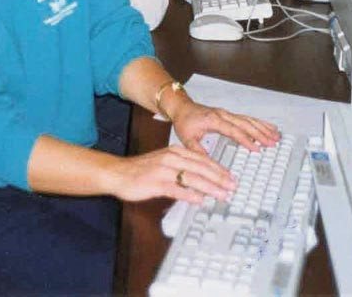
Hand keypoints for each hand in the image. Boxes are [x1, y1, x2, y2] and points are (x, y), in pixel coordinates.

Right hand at [107, 143, 237, 205]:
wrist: (118, 172)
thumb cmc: (141, 170)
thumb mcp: (164, 163)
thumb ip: (182, 169)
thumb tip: (201, 181)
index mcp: (175, 151)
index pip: (202, 159)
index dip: (218, 169)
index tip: (231, 177)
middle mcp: (172, 158)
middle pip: (201, 167)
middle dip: (219, 178)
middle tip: (233, 187)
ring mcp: (164, 170)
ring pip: (192, 177)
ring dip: (210, 187)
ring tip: (222, 194)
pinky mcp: (156, 183)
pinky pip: (176, 189)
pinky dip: (189, 194)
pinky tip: (199, 200)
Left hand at [168, 94, 279, 154]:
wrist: (182, 107)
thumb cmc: (184, 121)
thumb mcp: (187, 138)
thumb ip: (198, 151)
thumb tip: (209, 164)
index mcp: (213, 120)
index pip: (233, 130)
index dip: (245, 140)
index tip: (257, 149)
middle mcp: (222, 115)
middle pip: (245, 124)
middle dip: (260, 133)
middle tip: (273, 142)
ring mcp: (226, 114)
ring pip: (248, 120)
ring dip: (262, 127)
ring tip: (276, 135)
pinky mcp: (228, 115)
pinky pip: (246, 118)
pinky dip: (258, 122)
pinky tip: (267, 127)